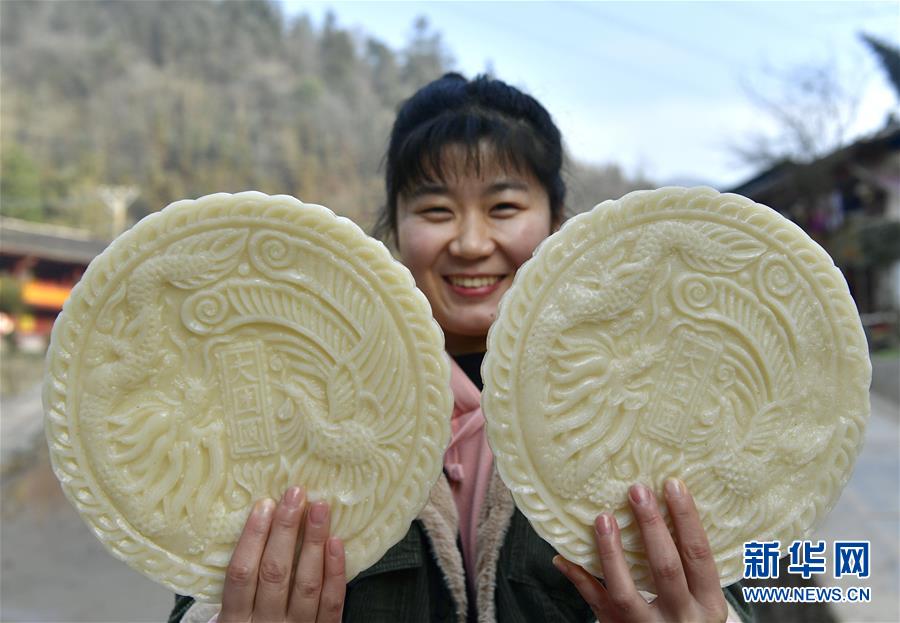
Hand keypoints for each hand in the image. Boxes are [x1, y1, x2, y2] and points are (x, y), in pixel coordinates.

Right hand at [220, 486, 345, 621]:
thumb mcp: (228, 616)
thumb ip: (238, 585)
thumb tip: (252, 526)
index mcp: (233, 621)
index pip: (241, 573)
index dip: (253, 537)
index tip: (264, 504)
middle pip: (275, 572)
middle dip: (285, 530)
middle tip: (296, 494)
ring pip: (306, 584)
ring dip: (313, 542)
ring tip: (320, 508)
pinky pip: (331, 604)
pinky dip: (336, 572)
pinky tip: (336, 543)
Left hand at [554, 478, 726, 622]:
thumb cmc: (688, 615)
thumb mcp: (701, 597)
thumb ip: (688, 563)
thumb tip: (663, 503)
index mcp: (708, 603)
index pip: (698, 554)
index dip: (687, 518)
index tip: (672, 484)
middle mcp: (681, 617)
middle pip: (665, 568)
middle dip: (651, 525)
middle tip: (637, 491)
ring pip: (626, 591)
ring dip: (612, 551)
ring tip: (603, 518)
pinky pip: (595, 603)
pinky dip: (578, 578)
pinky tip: (564, 558)